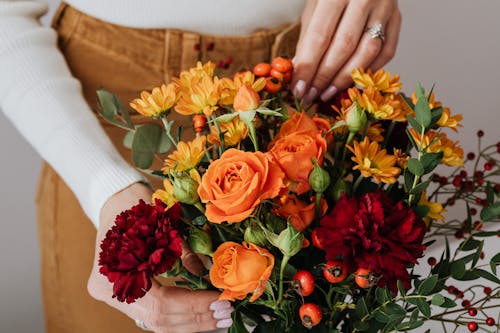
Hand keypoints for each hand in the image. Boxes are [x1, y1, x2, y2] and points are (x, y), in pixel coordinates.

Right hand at [87, 182, 232, 332]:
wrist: (115, 198)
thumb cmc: (139, 206)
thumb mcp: (164, 224)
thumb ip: (184, 252)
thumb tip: (207, 275)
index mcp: (113, 273)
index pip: (161, 302)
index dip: (194, 304)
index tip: (220, 300)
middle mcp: (109, 291)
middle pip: (159, 318)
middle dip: (196, 317)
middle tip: (226, 312)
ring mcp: (115, 296)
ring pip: (158, 322)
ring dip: (191, 322)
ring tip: (220, 318)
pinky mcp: (125, 296)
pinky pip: (155, 315)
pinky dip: (180, 317)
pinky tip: (203, 316)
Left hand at [292, 0, 400, 102]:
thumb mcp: (315, 4)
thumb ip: (308, 35)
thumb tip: (301, 70)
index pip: (320, 37)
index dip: (308, 67)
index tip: (298, 88)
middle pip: (343, 47)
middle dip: (324, 77)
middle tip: (310, 95)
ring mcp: (385, 8)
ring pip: (367, 53)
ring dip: (345, 79)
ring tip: (327, 93)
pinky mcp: (397, 19)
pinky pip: (386, 52)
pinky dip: (368, 70)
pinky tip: (351, 81)